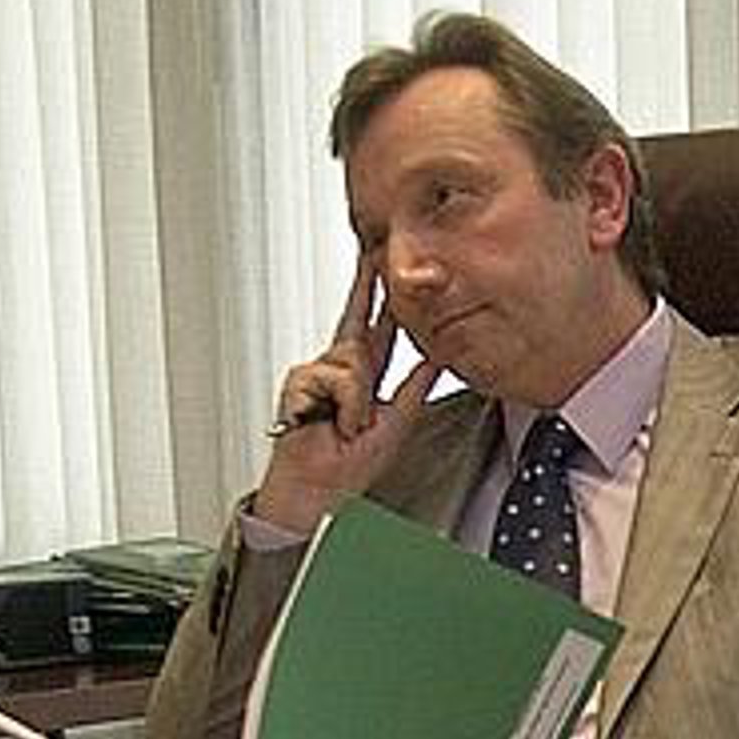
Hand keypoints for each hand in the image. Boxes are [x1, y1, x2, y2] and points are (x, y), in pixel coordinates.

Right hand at [255, 255, 439, 532]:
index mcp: (364, 377)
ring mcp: (318, 373)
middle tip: (373, 252)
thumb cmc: (349, 465)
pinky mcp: (301, 381)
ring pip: (353, 363)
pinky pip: (335, 379)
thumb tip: (437, 357)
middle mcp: (341, 368)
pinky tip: (327, 422)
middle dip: (364, 286)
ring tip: (346, 428)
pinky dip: (340, 407)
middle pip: (355, 318)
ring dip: (357, 403)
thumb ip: (415, 386)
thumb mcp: (398, 420)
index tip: (389, 269)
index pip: (379, 330)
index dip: (385, 301)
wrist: (319, 486)